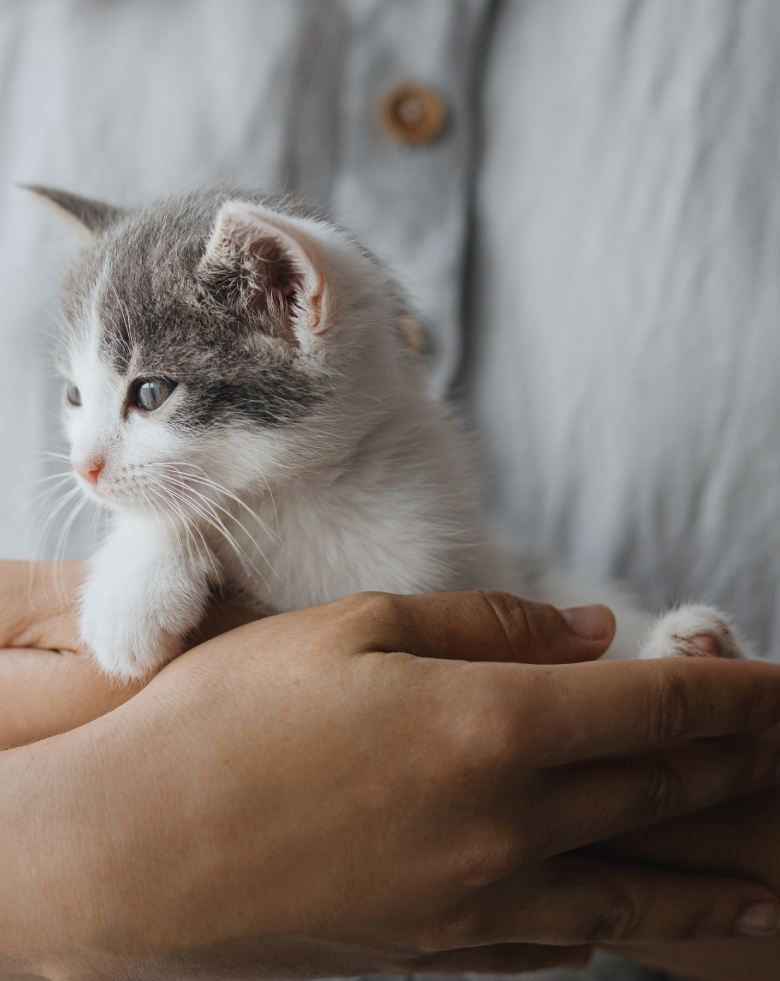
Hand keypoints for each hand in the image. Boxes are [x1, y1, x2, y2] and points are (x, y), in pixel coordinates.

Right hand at [3, 565, 779, 977]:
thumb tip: (585, 631)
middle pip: (658, 794)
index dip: (735, 694)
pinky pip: (555, 943)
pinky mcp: (433, 951)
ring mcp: (475, 904)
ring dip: (709, 880)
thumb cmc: (227, 719)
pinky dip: (610, 926)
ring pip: (632, 892)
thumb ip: (483, 626)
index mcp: (488, 726)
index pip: (656, 706)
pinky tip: (624, 925)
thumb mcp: (350, 629)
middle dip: (739, 771)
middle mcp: (504, 826)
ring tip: (772, 893)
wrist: (127, 857)